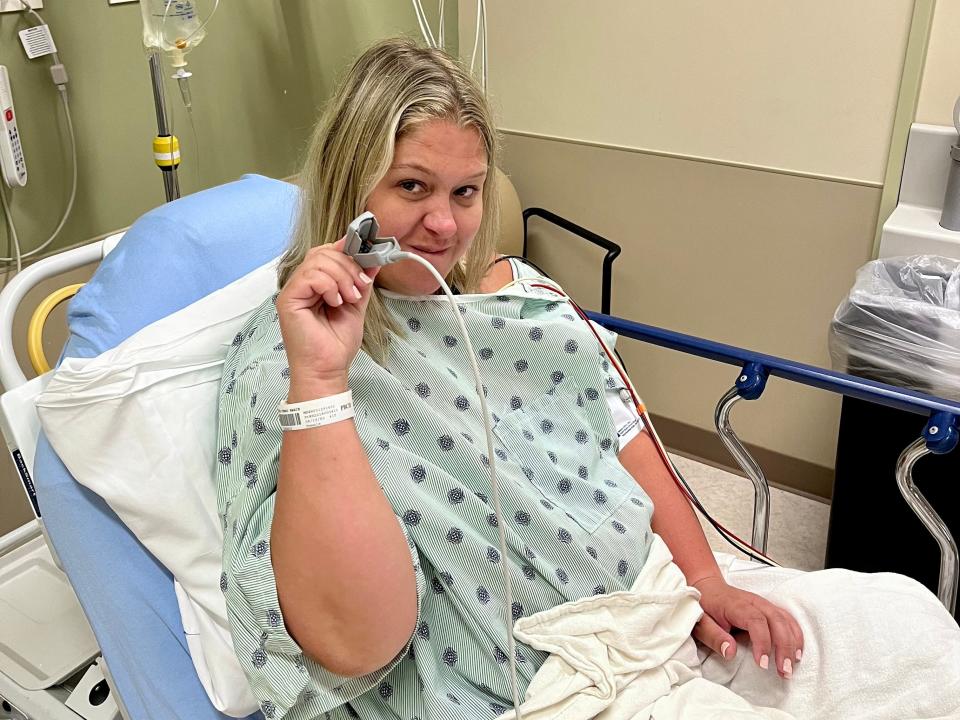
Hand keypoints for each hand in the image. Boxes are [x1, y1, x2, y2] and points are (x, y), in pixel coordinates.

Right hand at [276, 238, 379, 397]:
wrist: (327, 369)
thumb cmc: (337, 344)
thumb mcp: (356, 305)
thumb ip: (361, 282)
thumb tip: (373, 260)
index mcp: (316, 283)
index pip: (326, 253)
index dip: (346, 249)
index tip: (367, 257)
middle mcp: (302, 284)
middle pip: (322, 253)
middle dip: (348, 266)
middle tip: (359, 288)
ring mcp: (294, 291)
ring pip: (318, 262)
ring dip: (342, 277)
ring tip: (349, 299)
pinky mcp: (288, 299)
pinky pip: (310, 276)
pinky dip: (329, 286)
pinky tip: (335, 302)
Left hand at [691, 576, 803, 678]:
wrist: (707, 587)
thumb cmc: (704, 606)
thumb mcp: (701, 622)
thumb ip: (714, 637)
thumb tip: (731, 652)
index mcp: (735, 605)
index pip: (755, 621)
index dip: (762, 642)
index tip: (762, 663)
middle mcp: (753, 602)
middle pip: (776, 620)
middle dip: (784, 646)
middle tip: (784, 670)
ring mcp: (762, 603)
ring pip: (785, 619)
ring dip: (792, 642)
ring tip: (792, 665)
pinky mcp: (768, 608)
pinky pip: (787, 619)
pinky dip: (795, 634)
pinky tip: (796, 651)